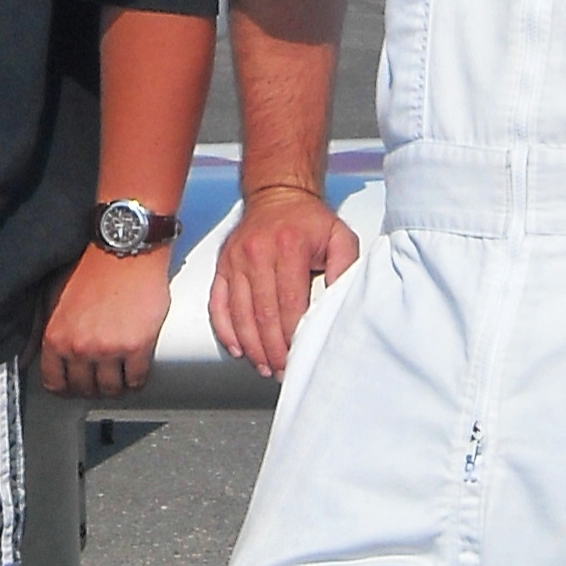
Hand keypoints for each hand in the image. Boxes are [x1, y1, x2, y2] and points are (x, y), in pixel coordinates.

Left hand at [41, 248, 171, 397]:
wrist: (124, 250)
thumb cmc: (92, 267)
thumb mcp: (54, 297)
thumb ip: (49, 328)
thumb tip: (38, 354)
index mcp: (56, 337)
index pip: (54, 383)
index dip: (66, 387)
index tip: (74, 385)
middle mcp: (79, 348)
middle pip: (84, 389)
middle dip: (92, 387)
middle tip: (100, 378)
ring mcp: (109, 350)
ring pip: (111, 389)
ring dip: (116, 386)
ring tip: (119, 375)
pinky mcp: (137, 347)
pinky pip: (136, 380)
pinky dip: (136, 379)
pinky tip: (136, 370)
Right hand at [208, 187, 359, 378]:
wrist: (278, 195)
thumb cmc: (310, 221)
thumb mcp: (339, 237)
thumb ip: (346, 268)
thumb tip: (341, 302)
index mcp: (288, 247)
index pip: (289, 303)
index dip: (293, 335)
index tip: (300, 355)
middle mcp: (257, 253)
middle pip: (262, 314)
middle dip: (273, 349)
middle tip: (283, 370)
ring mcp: (236, 259)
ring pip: (240, 314)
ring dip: (252, 346)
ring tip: (265, 367)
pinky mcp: (223, 265)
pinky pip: (219, 303)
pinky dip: (226, 330)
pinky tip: (238, 348)